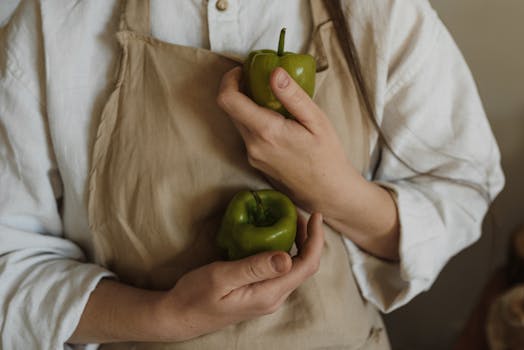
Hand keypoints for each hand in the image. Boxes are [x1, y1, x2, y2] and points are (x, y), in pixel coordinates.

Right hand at [157, 213, 324, 341]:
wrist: (179, 316)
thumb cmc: (195, 295)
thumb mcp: (222, 277)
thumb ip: (254, 268)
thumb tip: (287, 258)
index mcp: (269, 293)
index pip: (306, 265)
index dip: (315, 239)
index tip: (316, 215)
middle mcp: (274, 297)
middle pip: (305, 265)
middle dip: (309, 237)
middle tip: (298, 212)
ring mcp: (268, 297)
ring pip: (294, 267)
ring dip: (299, 243)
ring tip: (290, 219)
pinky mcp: (260, 293)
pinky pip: (282, 270)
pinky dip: (286, 250)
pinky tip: (276, 237)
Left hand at [217, 67, 363, 214]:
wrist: (328, 193)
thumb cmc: (327, 156)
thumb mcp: (316, 120)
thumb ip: (292, 96)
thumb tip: (273, 72)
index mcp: (266, 131)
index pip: (228, 100)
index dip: (229, 80)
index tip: (243, 71)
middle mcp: (253, 146)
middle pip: (231, 110)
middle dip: (241, 91)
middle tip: (262, 81)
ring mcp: (253, 157)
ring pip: (240, 124)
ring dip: (250, 108)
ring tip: (276, 103)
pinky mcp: (257, 164)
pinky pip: (249, 137)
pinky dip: (256, 124)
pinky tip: (279, 125)